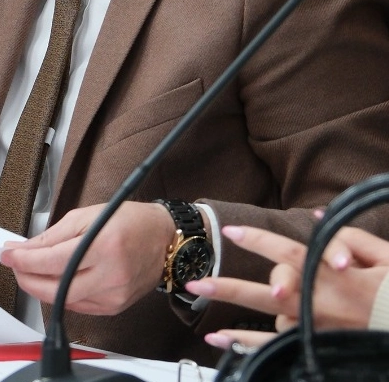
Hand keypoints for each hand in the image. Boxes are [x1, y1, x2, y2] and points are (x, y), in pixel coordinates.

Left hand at [3, 201, 174, 314]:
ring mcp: (114, 295)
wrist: (164, 240)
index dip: (24, 260)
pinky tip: (54, 281)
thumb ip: (51, 236)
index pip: (52, 261)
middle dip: (26, 278)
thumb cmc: (128, 222)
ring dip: (40, 287)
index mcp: (103, 246)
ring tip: (31, 270)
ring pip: (63, 300)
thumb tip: (23, 248)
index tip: (8, 255)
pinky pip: (77, 306)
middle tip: (14, 265)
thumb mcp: (85, 216)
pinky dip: (60, 294)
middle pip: (55, 288)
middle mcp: (110, 275)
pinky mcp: (114, 307)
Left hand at [189, 224, 388, 349]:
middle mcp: (322, 304)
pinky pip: (276, 348)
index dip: (259, 241)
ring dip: (232, 315)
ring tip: (200, 305)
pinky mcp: (317, 347)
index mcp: (336, 277)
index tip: (230, 230)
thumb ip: (350, 237)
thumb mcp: (386, 258)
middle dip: (229, 287)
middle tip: (195, 280)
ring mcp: (318, 329)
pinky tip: (220, 340)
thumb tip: (316, 217)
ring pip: (268, 323)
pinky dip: (246, 345)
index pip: (290, 254)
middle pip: (267, 294)